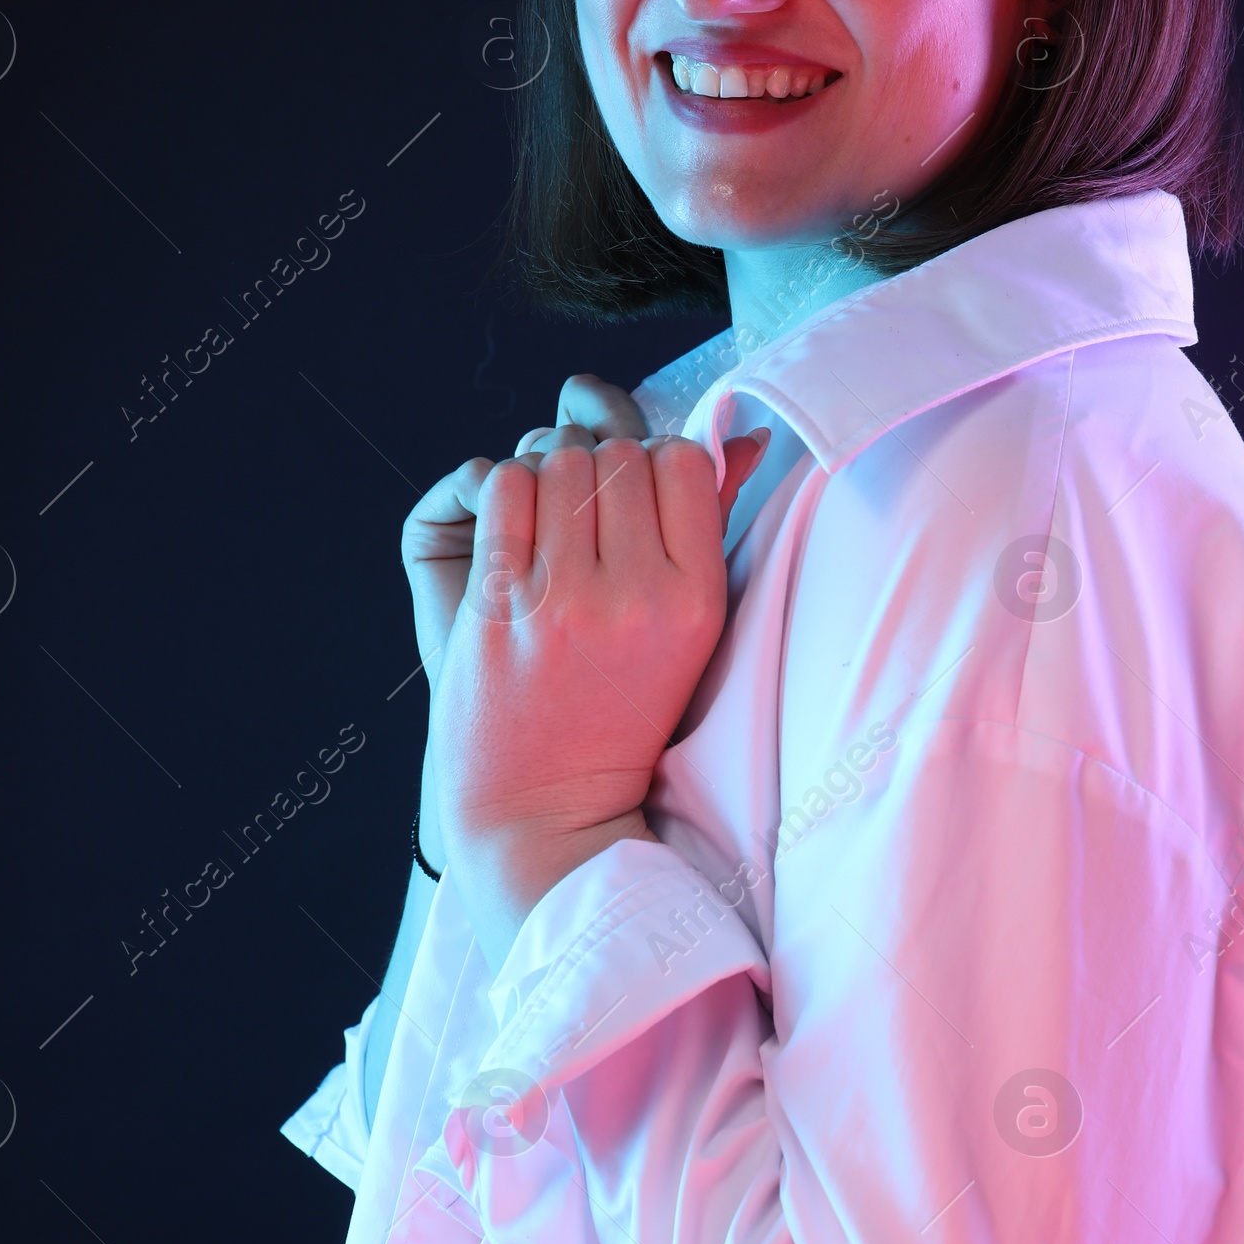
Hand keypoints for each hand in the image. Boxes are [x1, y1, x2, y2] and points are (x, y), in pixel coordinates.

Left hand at [418, 398, 767, 967]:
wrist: (545, 809)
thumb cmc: (623, 713)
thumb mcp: (692, 628)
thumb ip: (713, 523)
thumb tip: (744, 433)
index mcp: (696, 600)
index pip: (684, 459)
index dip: (658, 459)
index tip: (640, 491)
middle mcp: (636, 597)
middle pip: (619, 454)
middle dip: (602, 463)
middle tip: (589, 504)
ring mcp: (563, 601)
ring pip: (558, 462)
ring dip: (551, 472)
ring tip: (552, 515)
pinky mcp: (499, 605)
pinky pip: (504, 489)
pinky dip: (508, 490)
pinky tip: (517, 528)